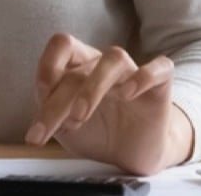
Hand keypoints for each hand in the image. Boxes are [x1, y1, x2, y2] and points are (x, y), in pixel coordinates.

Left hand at [25, 33, 192, 175]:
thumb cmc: (98, 133)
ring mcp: (132, 72)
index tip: (40, 97)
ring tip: (80, 116)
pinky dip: (144, 76)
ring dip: (93, 87)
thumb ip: (51, 113)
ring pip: (114, 58)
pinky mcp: (160, 85)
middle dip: (58, 102)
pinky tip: (128, 93)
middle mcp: (103, 64)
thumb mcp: (66, 127)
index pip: (62, 46)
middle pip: (79, 68)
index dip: (48, 66)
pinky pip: (159, 68)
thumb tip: (40, 110)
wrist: (133, 154)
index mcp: (79, 67)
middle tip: (48, 132)